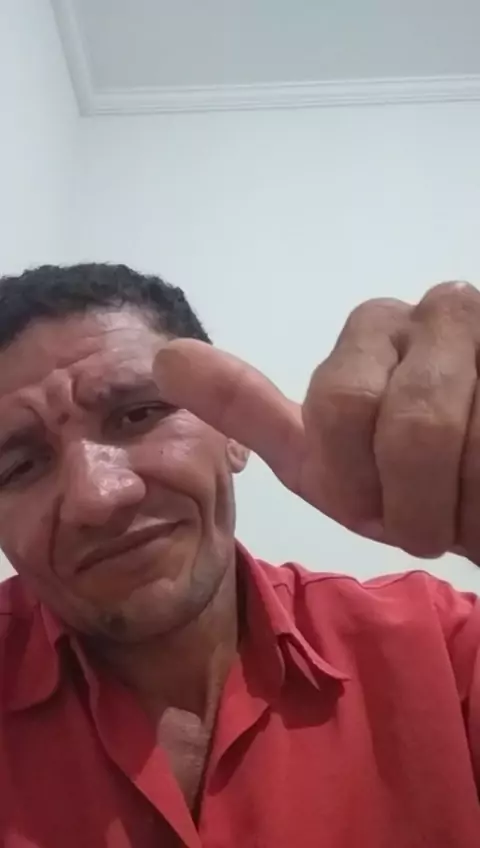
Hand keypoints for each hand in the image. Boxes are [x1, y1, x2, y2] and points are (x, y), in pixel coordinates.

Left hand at [154, 282, 479, 563]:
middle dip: (409, 500)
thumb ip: (251, 410)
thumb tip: (166, 358)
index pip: (339, 407)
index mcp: (373, 334)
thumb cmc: (417, 494)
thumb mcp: (329, 467)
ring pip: (453, 435)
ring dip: (458, 503)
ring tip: (467, 498)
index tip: (375, 501)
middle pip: (396, 421)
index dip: (358, 479)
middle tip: (426, 511)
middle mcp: (434, 312)